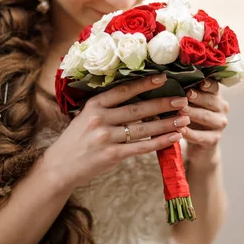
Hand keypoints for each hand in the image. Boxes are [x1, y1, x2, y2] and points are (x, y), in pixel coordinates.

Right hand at [45, 74, 190, 187]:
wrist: (60, 166)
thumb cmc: (76, 139)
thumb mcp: (85, 116)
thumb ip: (107, 108)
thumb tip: (138, 98)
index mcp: (94, 105)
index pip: (123, 90)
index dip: (145, 83)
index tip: (164, 78)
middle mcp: (99, 119)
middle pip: (137, 109)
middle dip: (163, 104)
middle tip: (182, 100)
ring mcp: (106, 138)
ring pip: (143, 128)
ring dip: (166, 123)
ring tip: (184, 119)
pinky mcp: (112, 156)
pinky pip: (141, 147)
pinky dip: (159, 142)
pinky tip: (173, 137)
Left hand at [178, 79, 228, 168]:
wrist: (198, 145)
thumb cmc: (190, 117)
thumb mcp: (189, 104)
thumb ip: (185, 94)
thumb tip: (169, 80)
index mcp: (215, 96)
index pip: (214, 87)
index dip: (208, 85)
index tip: (201, 83)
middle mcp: (221, 108)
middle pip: (211, 101)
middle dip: (198, 98)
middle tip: (187, 95)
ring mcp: (219, 124)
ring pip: (206, 117)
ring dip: (193, 113)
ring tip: (180, 111)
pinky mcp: (213, 140)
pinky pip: (200, 136)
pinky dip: (189, 133)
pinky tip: (179, 130)